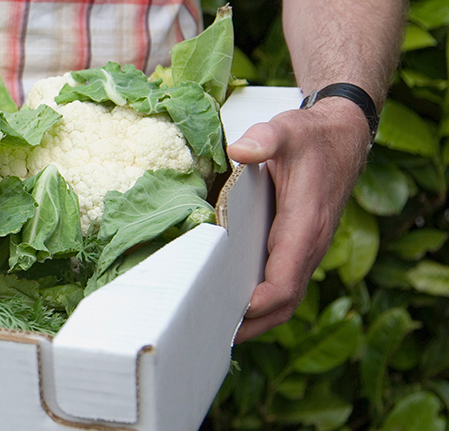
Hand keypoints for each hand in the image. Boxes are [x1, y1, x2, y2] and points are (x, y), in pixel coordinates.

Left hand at [227, 97, 370, 342]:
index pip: (285, 281)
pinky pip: (282, 286)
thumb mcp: (286, 129)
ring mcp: (306, 251)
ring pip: (284, 300)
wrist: (342, 137)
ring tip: (213, 330)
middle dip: (251, 324)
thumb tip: (241, 150)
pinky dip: (261, 305)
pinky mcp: (298, 249)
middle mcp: (310, 246)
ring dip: (255, 320)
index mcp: (306, 226)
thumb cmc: (311, 137)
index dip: (259, 303)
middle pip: (284, 303)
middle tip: (207, 334)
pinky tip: (230, 308)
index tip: (229, 315)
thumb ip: (265, 138)